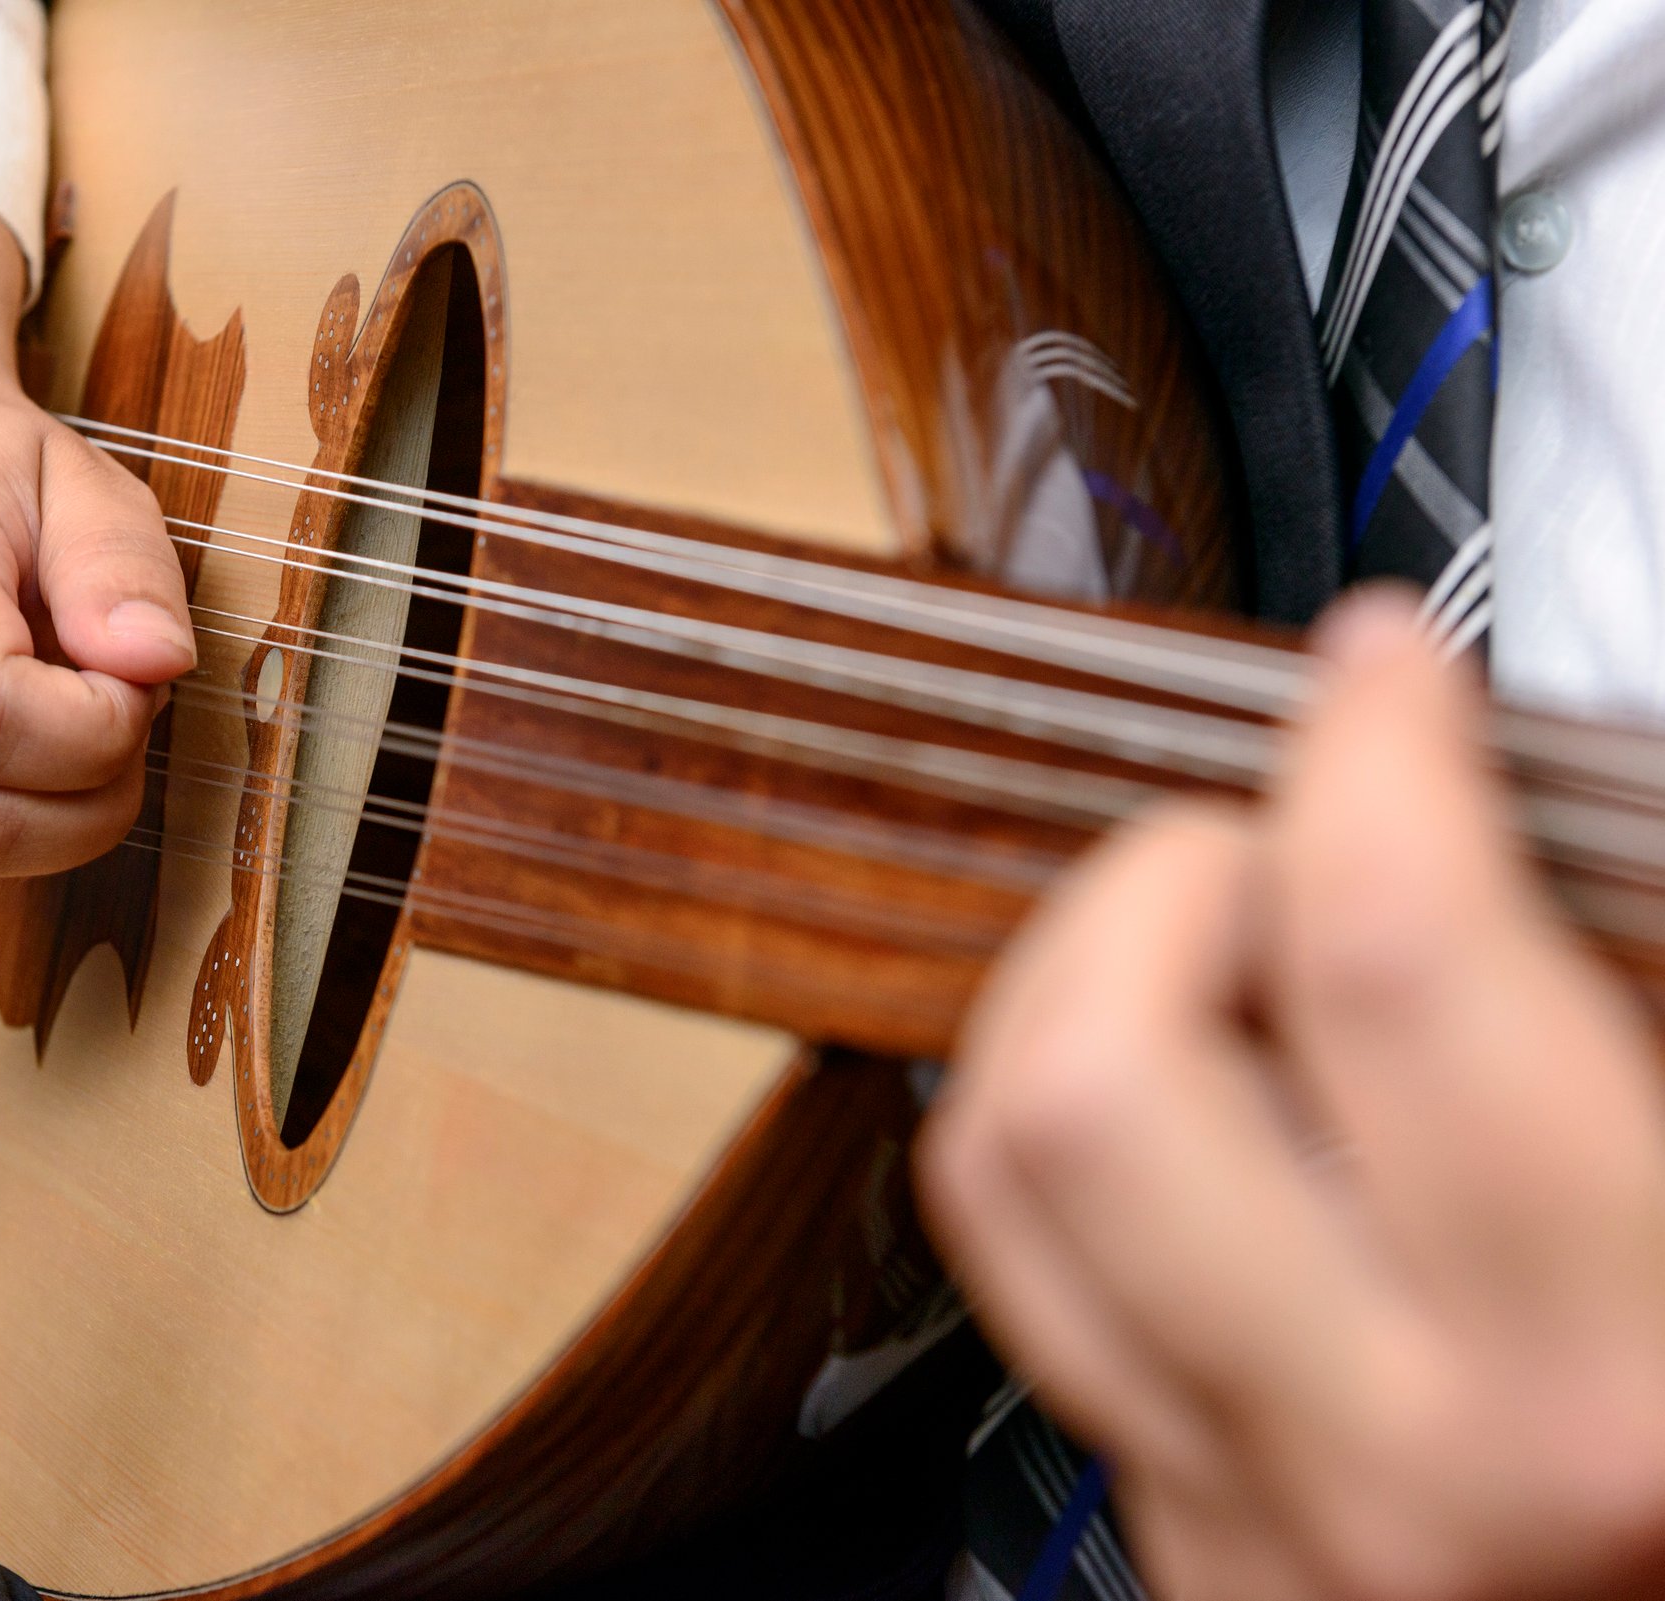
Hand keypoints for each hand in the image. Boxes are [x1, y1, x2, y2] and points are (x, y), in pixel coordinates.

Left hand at [918, 590, 1664, 1600]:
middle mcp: (1396, 1470)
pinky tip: (1205, 1107)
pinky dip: (1082, 1143)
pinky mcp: (1183, 1550)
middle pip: (1093, 1077)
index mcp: (1614, 1385)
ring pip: (1002, 1170)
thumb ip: (1634, 986)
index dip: (1375, 755)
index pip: (1393, 968)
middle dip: (1167, 884)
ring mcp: (1255, 1532)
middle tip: (1278, 843)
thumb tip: (1494, 789)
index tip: (1384, 674)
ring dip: (1082, 991)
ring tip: (1220, 956)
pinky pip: (1032, 1285)